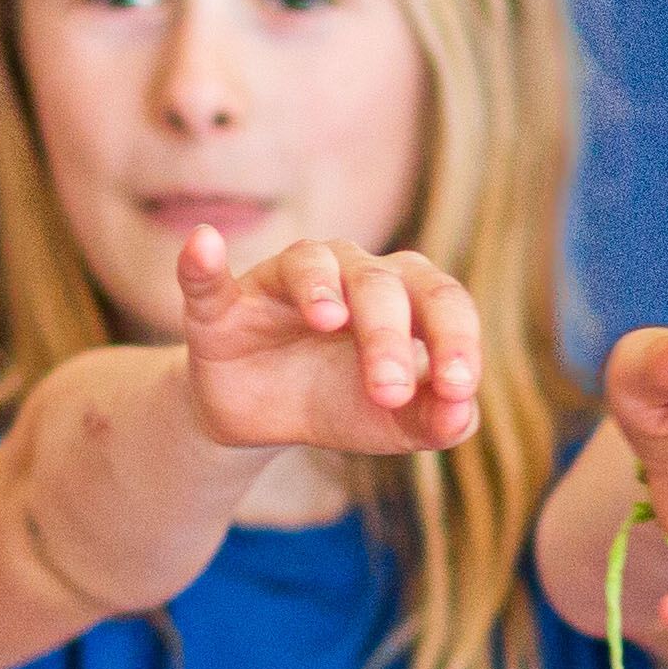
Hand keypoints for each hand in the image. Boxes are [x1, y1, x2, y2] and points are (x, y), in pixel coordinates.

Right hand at [177, 228, 486, 460]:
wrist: (264, 421)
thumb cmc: (344, 405)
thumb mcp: (395, 424)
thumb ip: (436, 420)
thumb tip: (464, 414)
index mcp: (405, 297)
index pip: (442, 301)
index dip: (456, 339)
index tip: (456, 387)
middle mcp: (350, 273)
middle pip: (382, 285)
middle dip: (389, 336)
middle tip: (386, 390)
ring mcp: (285, 282)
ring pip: (312, 264)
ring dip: (322, 290)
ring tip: (329, 319)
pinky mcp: (223, 302)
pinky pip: (210, 277)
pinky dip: (204, 261)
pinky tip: (203, 243)